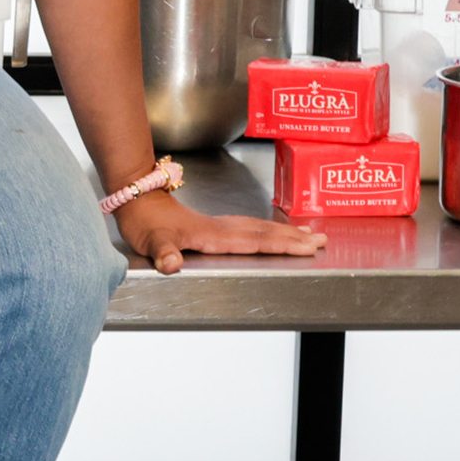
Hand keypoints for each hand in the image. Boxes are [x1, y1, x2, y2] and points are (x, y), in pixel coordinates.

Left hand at [114, 193, 325, 275]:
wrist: (136, 196)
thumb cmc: (143, 221)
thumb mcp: (150, 240)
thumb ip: (163, 252)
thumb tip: (171, 264)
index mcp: (213, 235)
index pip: (255, 242)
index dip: (283, 245)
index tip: (308, 246)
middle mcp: (221, 229)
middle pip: (266, 233)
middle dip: (295, 238)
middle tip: (323, 240)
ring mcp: (218, 225)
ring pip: (260, 228)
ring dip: (286, 232)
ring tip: (310, 234)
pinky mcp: (213, 225)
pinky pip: (249, 227)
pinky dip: (267, 229)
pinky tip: (272, 232)